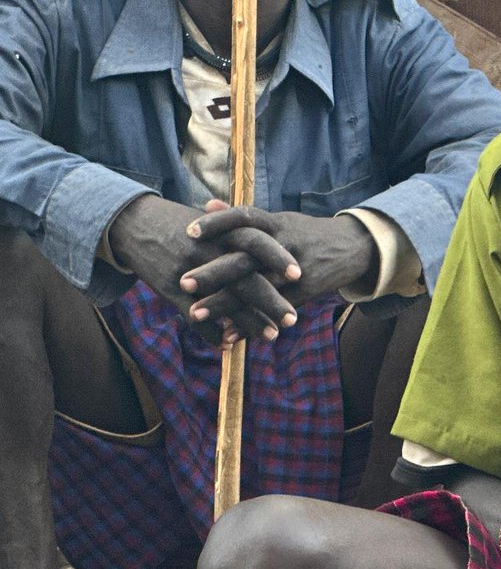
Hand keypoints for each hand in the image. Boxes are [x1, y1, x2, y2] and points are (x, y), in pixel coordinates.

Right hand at [109, 196, 298, 344]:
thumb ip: (239, 233)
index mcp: (221, 231)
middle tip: (294, 318)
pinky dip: (212, 333)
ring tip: (272, 336)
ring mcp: (188, 270)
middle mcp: (207, 250)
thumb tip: (275, 246)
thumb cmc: (180, 224)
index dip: (277, 257)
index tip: (300, 275)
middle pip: (244, 276)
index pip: (256, 241)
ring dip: (248, 322)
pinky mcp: (169, 289)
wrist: (132, 223)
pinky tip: (229, 345)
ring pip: (223, 300)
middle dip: (271, 300)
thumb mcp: (211, 222)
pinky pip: (194, 316)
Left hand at [181, 202, 377, 331]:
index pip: (244, 218)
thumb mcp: (279, 221)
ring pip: (256, 289)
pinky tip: (227, 335)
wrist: (352, 248)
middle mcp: (284, 246)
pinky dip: (249, 324)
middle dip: (214, 272)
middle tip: (184, 283)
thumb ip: (242, 218)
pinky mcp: (303, 295)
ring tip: (195, 314)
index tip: (189, 232)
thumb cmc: (306, 234)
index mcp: (276, 224)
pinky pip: (272, 311)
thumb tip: (207, 205)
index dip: (217, 224)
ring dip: (226, 304)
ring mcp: (295, 272)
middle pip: (245, 258)